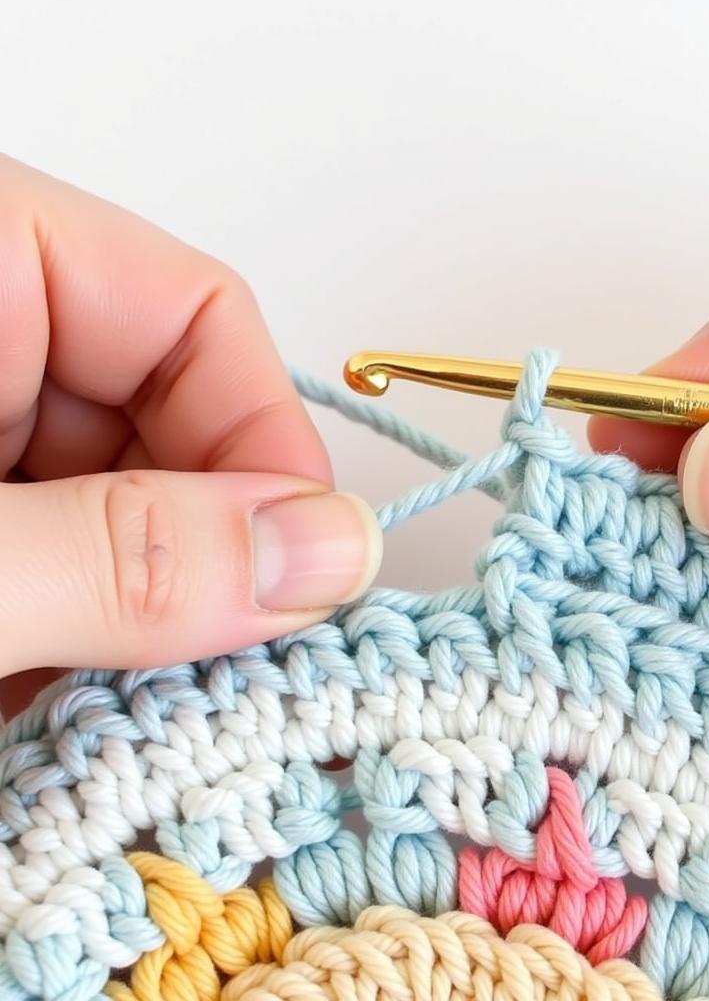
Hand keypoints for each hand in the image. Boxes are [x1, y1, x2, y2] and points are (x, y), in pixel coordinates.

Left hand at [0, 156, 380, 703]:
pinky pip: (61, 571)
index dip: (269, 444)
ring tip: (130, 712)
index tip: (300, 576)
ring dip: (143, 622)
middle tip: (220, 673)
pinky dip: (76, 651)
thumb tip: (329, 555)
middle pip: (170, 429)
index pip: (198, 315)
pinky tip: (66, 711)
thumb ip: (127, 553)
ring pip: (120, 518)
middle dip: (208, 557)